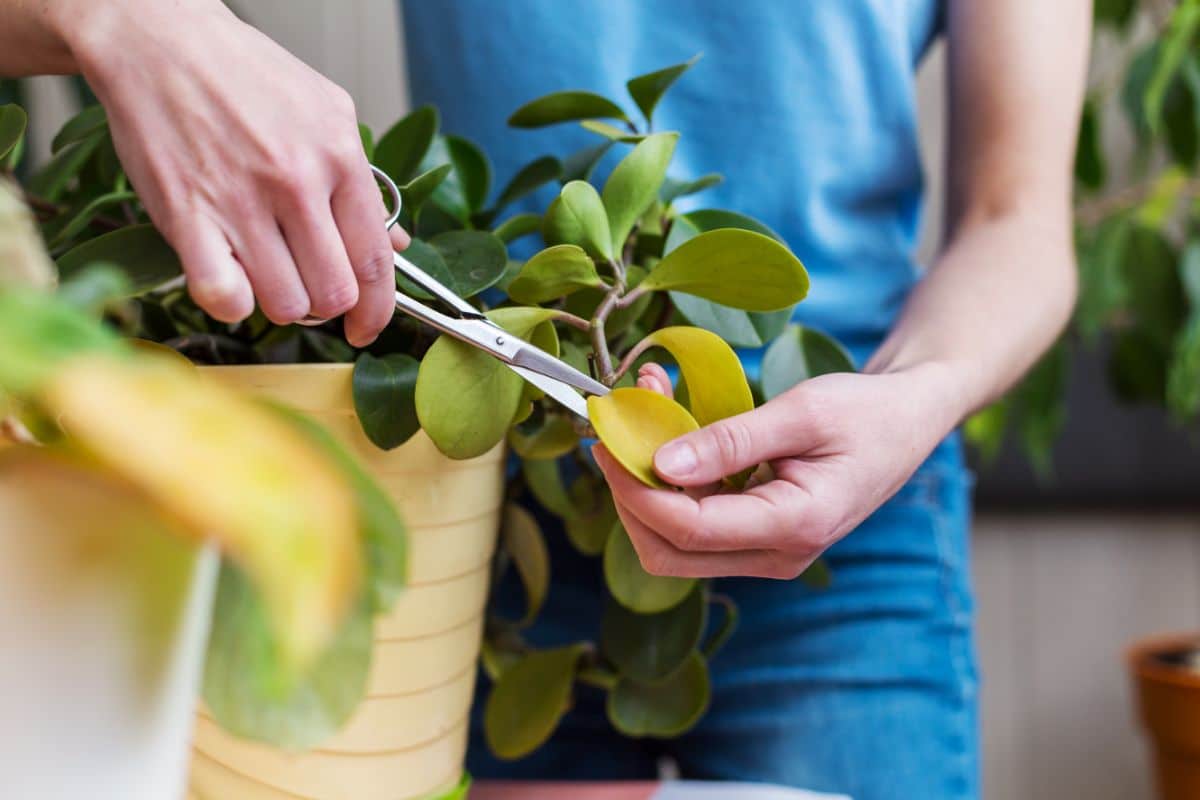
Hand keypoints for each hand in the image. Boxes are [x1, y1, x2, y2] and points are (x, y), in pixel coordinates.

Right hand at [60, 0, 408, 344]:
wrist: (159, 41)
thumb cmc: (244, 76)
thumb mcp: (327, 113)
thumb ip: (363, 184)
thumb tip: (394, 245)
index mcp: (339, 155)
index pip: (375, 261)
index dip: (378, 309)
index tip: (367, 326)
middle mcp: (296, 181)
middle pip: (334, 293)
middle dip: (327, 306)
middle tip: (310, 289)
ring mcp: (241, 201)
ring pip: (286, 304)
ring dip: (280, 303)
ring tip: (267, 273)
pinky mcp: (188, 216)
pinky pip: (224, 298)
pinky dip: (231, 303)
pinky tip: (230, 278)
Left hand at [592, 362, 964, 578]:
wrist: (907, 422)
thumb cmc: (865, 412)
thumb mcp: (801, 412)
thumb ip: (730, 440)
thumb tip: (660, 464)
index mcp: (794, 527)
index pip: (688, 526)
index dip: (635, 486)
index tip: (607, 438)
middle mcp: (777, 556)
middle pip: (669, 552)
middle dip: (629, 497)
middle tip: (612, 435)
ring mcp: (767, 553)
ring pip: (676, 545)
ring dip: (645, 487)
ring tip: (642, 415)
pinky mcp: (758, 537)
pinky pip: (698, 525)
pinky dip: (672, 484)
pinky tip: (668, 431)